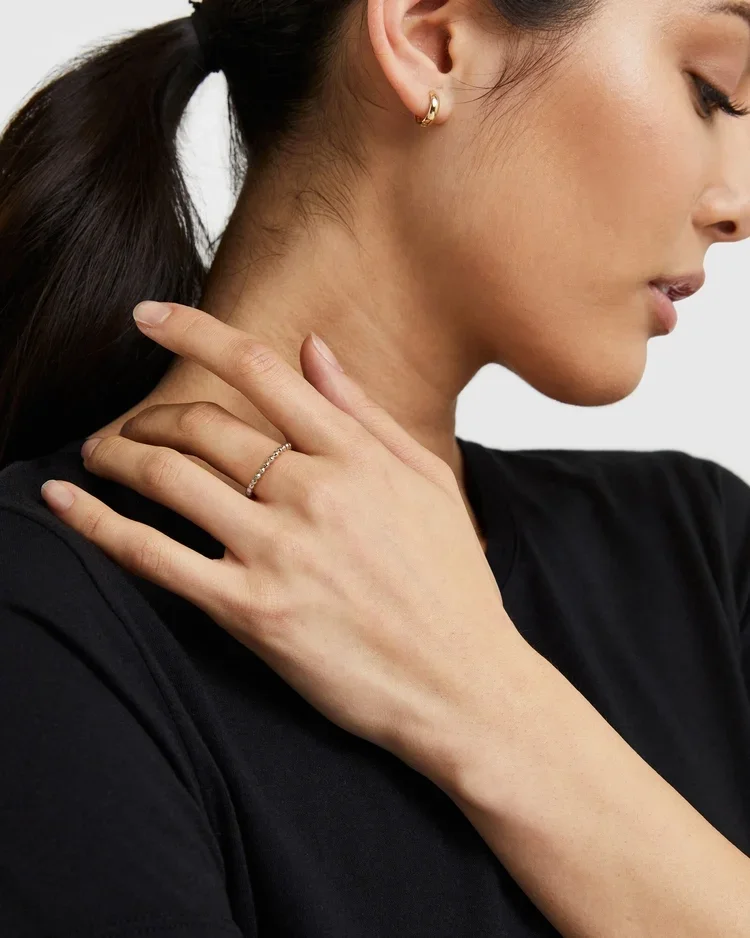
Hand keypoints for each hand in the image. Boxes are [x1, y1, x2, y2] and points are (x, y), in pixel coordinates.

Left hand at [41, 302, 526, 784]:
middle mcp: (313, 493)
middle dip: (148, 413)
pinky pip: (153, 557)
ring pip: (169, 477)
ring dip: (117, 454)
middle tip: (127, 425)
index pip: (259, 369)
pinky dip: (97, 524)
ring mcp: (278, 552)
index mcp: (356, 457)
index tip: (149, 316)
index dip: (192, 331)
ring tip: (96, 454)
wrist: (464, 684)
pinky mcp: (251, 612)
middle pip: (202, 423)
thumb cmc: (453, 585)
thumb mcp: (429, 483)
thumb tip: (314, 349)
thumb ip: (366, 412)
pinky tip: (61, 502)